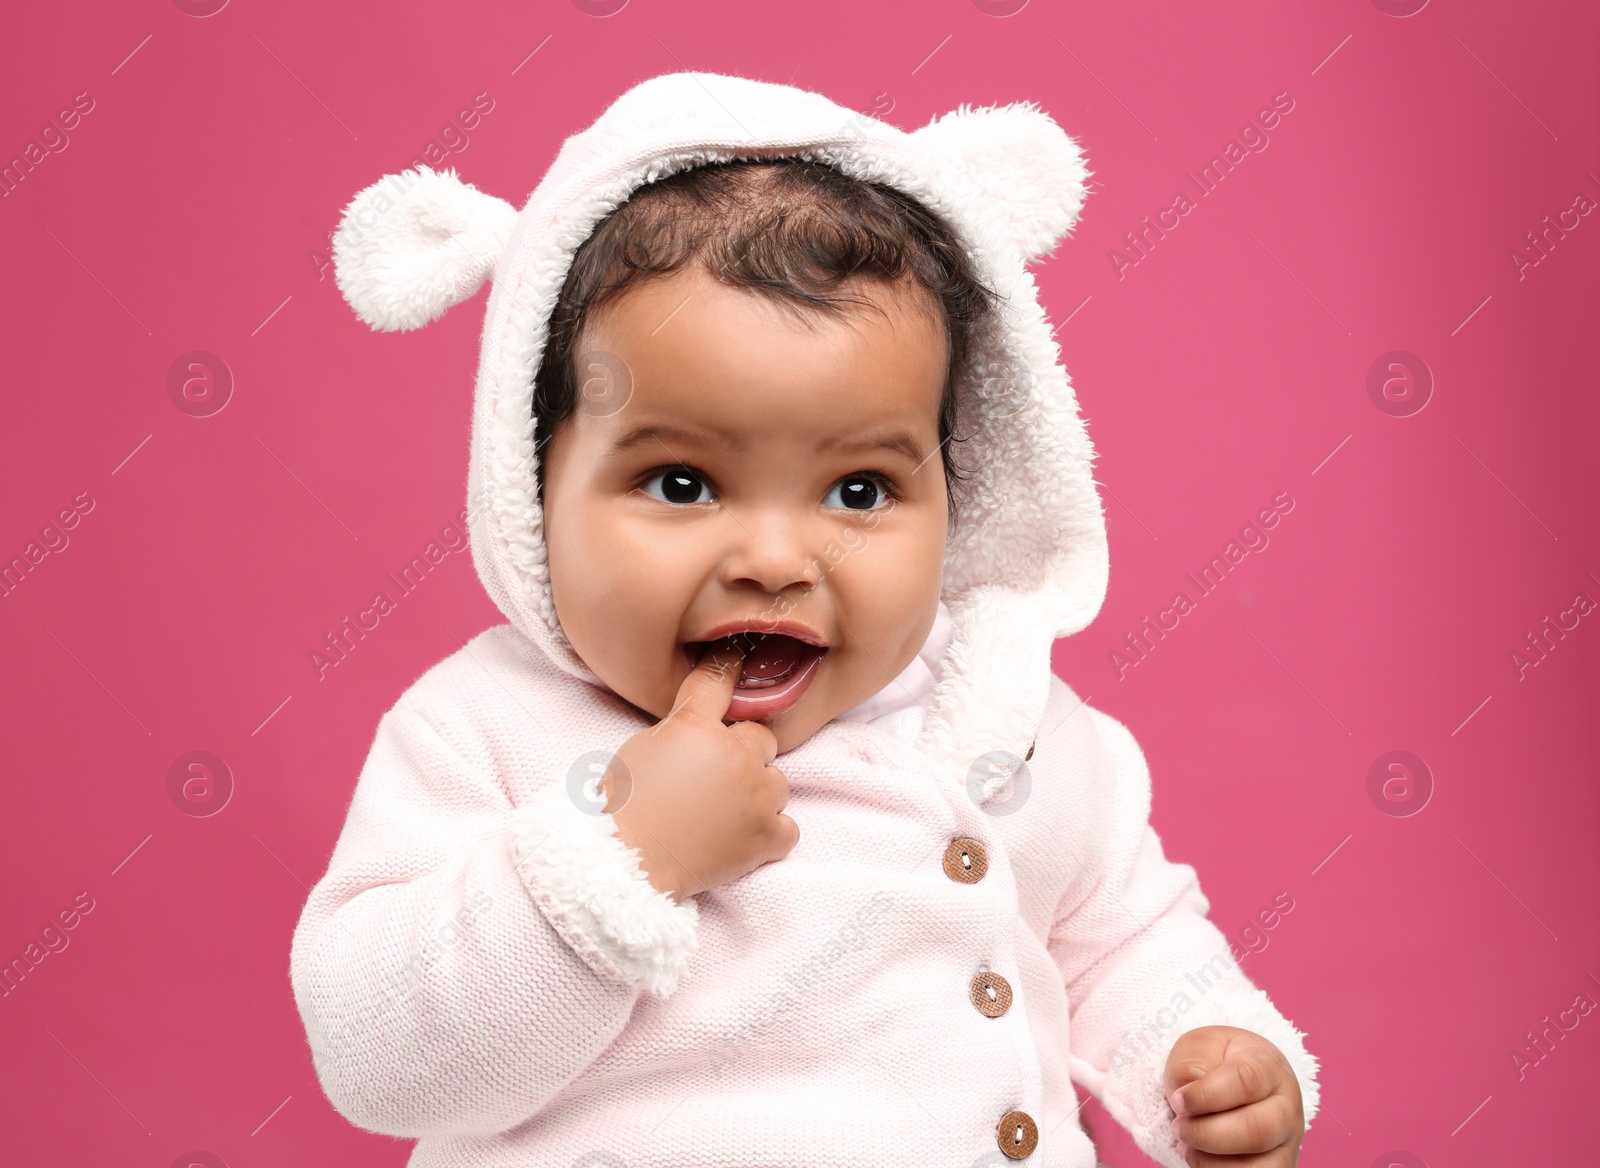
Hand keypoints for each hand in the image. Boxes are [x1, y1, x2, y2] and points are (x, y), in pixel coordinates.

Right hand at [602, 645, 798, 900]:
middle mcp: (737, 757)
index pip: (720, 682)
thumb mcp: (644, 744)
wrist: (627, 862)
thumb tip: (705, 713)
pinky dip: (770, 833)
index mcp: (700, 728)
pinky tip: (743, 836)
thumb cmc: (626, 804)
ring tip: (726, 811)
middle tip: (713, 777)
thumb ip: (683, 721)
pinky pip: (788, 828)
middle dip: (745, 755)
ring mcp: (757, 799)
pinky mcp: (766, 838)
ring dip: (759, 794)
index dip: (728, 668)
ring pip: (778, 784)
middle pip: (763, 741)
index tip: (735, 659)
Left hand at [1164, 1025, 1303, 1165]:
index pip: (1246, 1080)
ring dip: (1210, 1160)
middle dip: (1207, 1134)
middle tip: (1179, 1127)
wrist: (1227, 1080)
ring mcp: (1286, 1142)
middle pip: (1257, 1130)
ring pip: (1257, 1166)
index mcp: (1269, 1066)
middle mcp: (1286, 1106)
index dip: (1206, 1095)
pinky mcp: (1277, 1167)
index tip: (1178, 1100)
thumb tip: (1188, 1095)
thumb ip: (1191, 1064)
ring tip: (1185, 1143)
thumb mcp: (1198, 1046)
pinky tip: (1198, 1157)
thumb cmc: (1213, 1060)